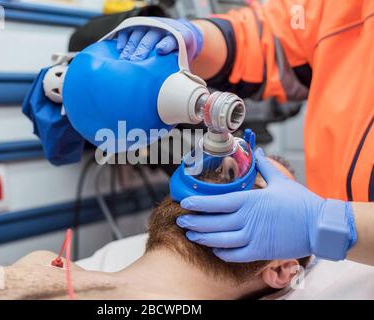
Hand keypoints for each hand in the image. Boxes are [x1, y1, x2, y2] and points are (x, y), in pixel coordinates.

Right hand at [116, 17, 202, 62]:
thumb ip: (177, 68)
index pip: (172, 39)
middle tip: (135, 62)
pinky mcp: (139, 25)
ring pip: (138, 33)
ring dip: (131, 46)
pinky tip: (119, 49)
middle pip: (151, 37)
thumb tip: (172, 85)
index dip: (166, 44)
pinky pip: (129, 30)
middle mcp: (164, 27)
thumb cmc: (180, 53)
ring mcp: (150, 25)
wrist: (179, 35)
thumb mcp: (183, 60)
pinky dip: (123, 38)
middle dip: (142, 49)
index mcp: (180, 36)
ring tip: (124, 60)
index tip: (160, 50)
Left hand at [176, 148, 355, 261]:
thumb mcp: (280, 181)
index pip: (217, 201)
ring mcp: (252, 236)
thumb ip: (264, 167)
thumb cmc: (300, 202)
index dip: (198, 203)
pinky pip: (234, 254)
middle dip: (194, 221)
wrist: (320, 225)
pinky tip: (214, 248)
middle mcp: (247, 218)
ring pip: (220, 239)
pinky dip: (221, 252)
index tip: (185, 203)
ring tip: (191, 234)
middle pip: (213, 221)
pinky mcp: (260, 251)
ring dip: (203, 237)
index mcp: (250, 200)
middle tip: (181, 220)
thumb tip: (257, 151)